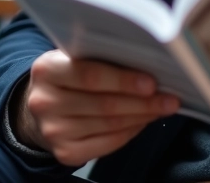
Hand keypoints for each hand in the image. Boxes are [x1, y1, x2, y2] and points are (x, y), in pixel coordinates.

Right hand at [13, 49, 179, 166]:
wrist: (40, 107)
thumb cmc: (66, 77)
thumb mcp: (72, 57)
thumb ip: (99, 57)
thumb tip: (147, 63)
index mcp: (46, 70)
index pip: (89, 76)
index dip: (123, 80)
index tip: (152, 82)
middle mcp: (44, 102)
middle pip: (103, 104)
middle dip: (142, 102)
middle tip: (169, 98)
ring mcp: (53, 131)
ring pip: (109, 125)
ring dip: (141, 117)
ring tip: (162, 108)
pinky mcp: (65, 153)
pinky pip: (107, 144)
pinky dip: (130, 132)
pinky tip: (142, 122)